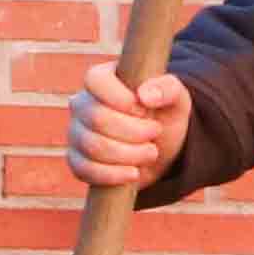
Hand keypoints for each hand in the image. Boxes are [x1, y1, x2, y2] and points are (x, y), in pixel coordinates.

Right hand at [62, 65, 189, 192]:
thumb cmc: (164, 114)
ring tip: (151, 152)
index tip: (143, 110)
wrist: (161, 148)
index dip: (121, 98)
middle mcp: (82, 104)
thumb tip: (145, 95)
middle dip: (134, 131)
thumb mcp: (176, 97)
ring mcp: (76, 133)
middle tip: (155, 132)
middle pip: (97, 118)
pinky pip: (84, 170)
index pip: (95, 80)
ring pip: (93, 146)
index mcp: (102, 80)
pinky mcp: (77, 160)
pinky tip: (134, 173)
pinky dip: (114, 175)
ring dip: (130, 154)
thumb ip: (167, 88)